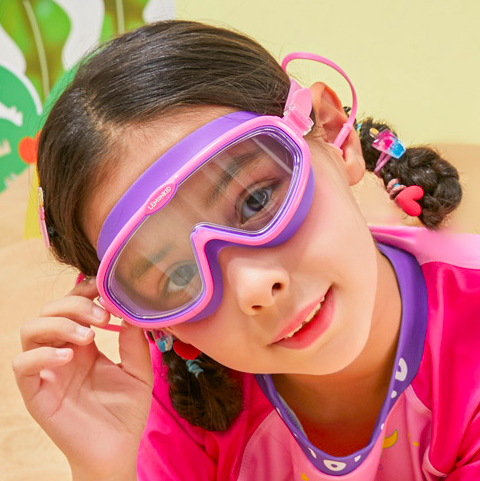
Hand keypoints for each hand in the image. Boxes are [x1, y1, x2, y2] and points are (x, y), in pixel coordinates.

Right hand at [13, 278, 152, 480]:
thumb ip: (135, 342)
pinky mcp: (35, 393)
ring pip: (30, 330)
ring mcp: (47, 371)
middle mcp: (63, 352)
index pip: (73, 304)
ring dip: (58, 324)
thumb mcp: (138, 371)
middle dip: (75, 305)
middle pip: (50, 310)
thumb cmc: (126, 411)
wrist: (117, 450)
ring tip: (88, 336)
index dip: (84, 290)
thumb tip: (133, 311)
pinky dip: (41, 354)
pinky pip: (22, 366)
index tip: (104, 288)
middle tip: (102, 317)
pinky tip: (68, 356)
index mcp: (85, 344)